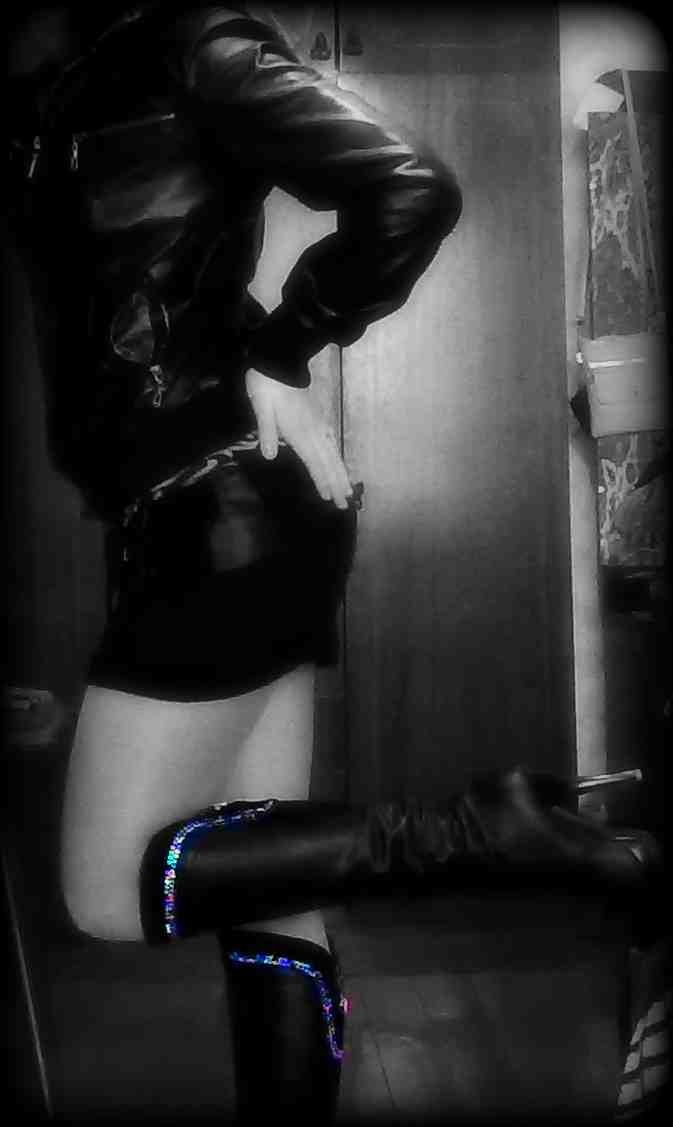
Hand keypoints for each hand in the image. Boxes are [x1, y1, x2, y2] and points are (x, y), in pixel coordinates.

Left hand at [245, 368, 352, 508]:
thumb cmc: (266, 385)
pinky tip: (339, 463)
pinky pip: (331, 442)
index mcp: (299, 431)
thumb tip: (270, 455)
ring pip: (333, 452)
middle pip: (328, 461)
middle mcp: (313, 430)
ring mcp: (318, 423)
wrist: (278, 361)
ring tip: (349, 490)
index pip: (313, 461)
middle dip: (337, 483)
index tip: (330, 498)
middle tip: (345, 503)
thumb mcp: (261, 406)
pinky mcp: (319, 418)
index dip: (321, 480)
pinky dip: (337, 456)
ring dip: (341, 472)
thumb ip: (267, 430)